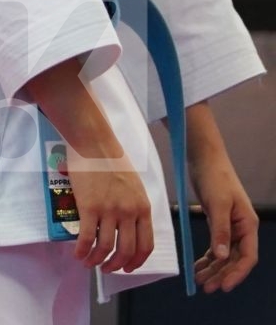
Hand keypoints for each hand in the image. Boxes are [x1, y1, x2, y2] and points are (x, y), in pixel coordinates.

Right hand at [24, 59, 151, 274]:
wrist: (94, 143)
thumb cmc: (111, 160)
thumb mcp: (133, 186)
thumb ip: (132, 206)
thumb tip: (123, 224)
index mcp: (143, 208)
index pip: (146, 245)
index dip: (137, 261)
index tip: (128, 267)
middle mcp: (129, 212)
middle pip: (127, 250)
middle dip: (116, 265)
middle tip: (106, 269)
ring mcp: (109, 211)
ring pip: (106, 247)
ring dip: (97, 260)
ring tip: (89, 263)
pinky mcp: (89, 207)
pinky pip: (87, 238)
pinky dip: (82, 251)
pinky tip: (78, 254)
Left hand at [189, 106, 258, 292]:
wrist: (204, 157)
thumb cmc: (215, 177)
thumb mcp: (217, 205)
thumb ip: (220, 231)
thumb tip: (221, 257)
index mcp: (248, 225)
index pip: (247, 257)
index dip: (236, 274)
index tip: (223, 286)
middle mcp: (243, 228)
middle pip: (235, 259)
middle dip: (221, 274)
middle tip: (205, 288)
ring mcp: (231, 226)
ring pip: (224, 255)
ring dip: (213, 268)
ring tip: (199, 281)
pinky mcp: (218, 221)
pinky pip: (216, 245)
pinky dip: (207, 257)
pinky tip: (197, 266)